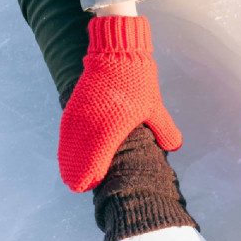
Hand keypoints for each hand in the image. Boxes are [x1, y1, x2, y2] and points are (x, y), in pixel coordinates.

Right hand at [58, 16, 180, 191]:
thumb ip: (164, 128)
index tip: (91, 185)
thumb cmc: (138, 82)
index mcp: (113, 126)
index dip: (93, 172)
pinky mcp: (74, 104)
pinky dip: (65, 143)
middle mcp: (93, 121)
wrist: (117, 53)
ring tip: (69, 176)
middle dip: (78, 172)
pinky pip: (67, 129)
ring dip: (68, 160)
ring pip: (70, 142)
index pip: (98, 157)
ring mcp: (81, 113)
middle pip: (80, 154)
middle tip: (78, 187)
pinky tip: (66, 152)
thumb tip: (174, 147)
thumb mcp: (154, 107)